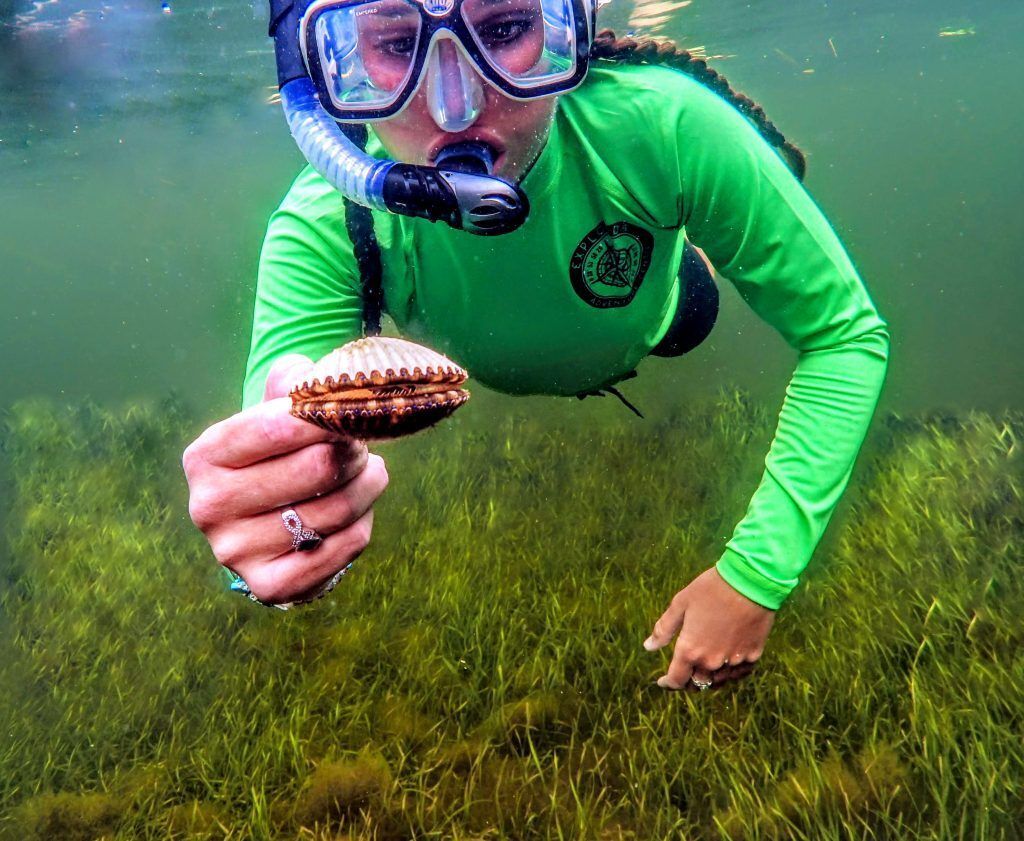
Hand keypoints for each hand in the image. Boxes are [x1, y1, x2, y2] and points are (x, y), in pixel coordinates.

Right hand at [182, 355, 388, 604]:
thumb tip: (307, 373)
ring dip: (368, 484)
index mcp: (205, 456)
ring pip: (337, 507)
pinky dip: (363, 523)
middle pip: (316, 467)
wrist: (266, 525)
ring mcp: (236, 552)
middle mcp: (210, 506)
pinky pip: (344, 547)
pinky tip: (359, 510)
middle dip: (353, 450)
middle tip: (362, 444)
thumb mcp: (273, 416)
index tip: (350, 410)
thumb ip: (291, 387)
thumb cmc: (275, 458)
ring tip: (369, 471)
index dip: (326, 414)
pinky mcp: (271, 585)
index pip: (276, 425)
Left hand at [644, 566, 775, 690]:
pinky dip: (730, 672)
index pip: (676, 680)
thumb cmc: (710, 589)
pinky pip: (738, 673)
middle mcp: (712, 661)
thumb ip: (663, 629)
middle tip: (683, 673)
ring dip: (709, 678)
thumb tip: (648, 647)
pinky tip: (725, 664)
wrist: (750, 581)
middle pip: (698, 684)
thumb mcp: (680, 604)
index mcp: (690, 650)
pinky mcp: (753, 655)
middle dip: (687, 682)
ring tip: (703, 669)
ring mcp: (734, 661)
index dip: (668, 684)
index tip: (663, 682)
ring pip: (719, 681)